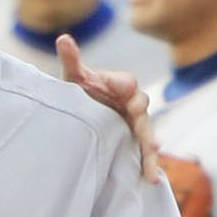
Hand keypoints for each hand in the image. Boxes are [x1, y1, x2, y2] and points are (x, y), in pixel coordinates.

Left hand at [57, 35, 161, 184]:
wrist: (85, 113)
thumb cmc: (82, 92)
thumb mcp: (74, 78)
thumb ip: (72, 60)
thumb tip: (62, 38)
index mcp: (119, 84)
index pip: (126, 81)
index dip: (123, 84)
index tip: (122, 88)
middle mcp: (132, 103)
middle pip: (141, 104)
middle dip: (139, 111)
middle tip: (136, 115)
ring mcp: (135, 124)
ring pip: (146, 131)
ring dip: (150, 141)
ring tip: (153, 150)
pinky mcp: (135, 143)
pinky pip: (145, 154)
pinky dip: (151, 165)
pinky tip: (152, 179)